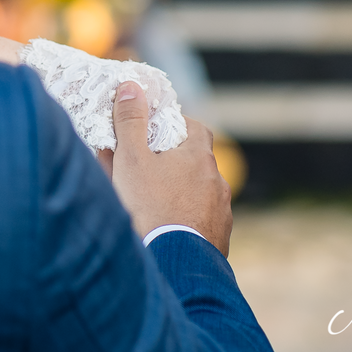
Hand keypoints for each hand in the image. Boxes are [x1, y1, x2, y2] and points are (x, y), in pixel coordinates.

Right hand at [97, 81, 232, 255]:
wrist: (173, 265)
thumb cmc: (150, 206)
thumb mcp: (131, 158)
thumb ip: (131, 121)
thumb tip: (132, 86)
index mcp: (198, 157)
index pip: (194, 127)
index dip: (173, 127)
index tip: (151, 133)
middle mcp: (217, 181)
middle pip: (195, 162)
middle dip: (171, 164)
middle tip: (143, 172)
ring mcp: (221, 212)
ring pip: (199, 194)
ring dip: (180, 194)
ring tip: (151, 205)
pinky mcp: (218, 240)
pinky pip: (201, 221)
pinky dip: (185, 220)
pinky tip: (165, 229)